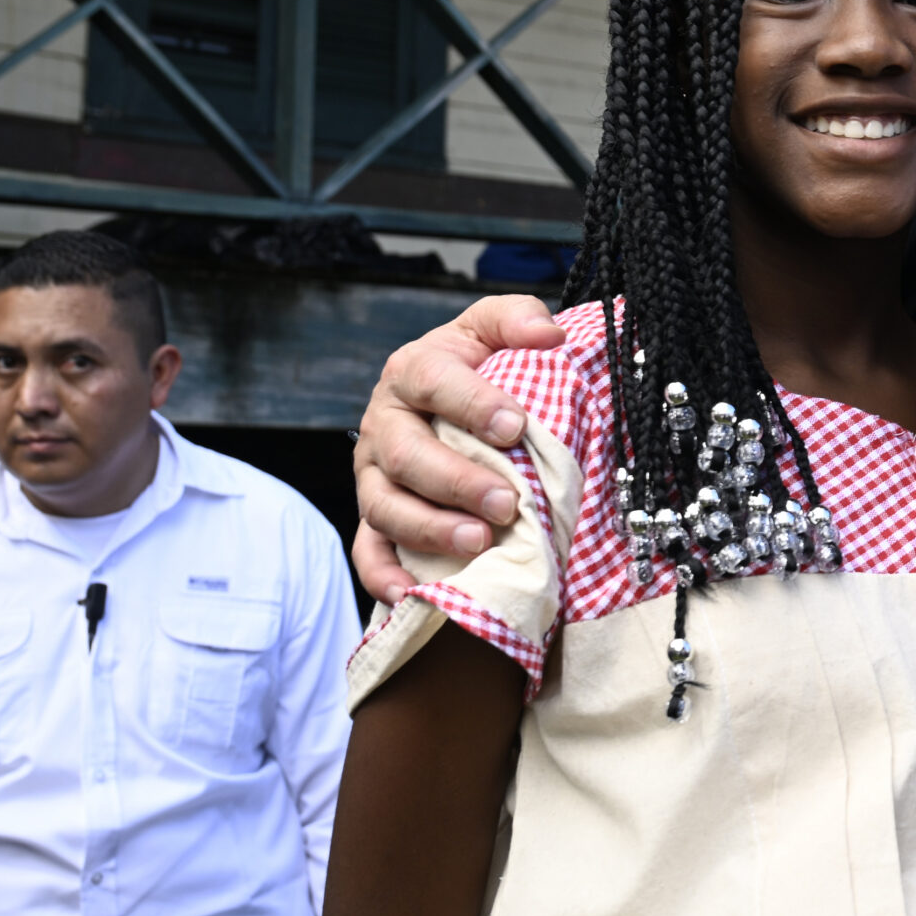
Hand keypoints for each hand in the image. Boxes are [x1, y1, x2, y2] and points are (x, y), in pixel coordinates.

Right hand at [351, 295, 563, 601]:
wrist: (438, 402)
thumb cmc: (473, 368)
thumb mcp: (491, 331)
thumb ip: (516, 318)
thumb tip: (547, 333)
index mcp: (412, 372)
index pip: (433, 380)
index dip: (471, 404)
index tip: (514, 426)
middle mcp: (384, 424)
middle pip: (405, 454)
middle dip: (455, 481)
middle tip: (506, 502)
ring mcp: (373, 475)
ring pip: (385, 506)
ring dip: (429, 529)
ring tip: (479, 544)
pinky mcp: (372, 518)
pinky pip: (367, 552)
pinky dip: (385, 578)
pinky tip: (415, 596)